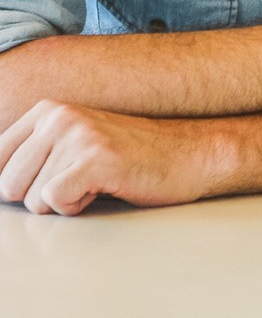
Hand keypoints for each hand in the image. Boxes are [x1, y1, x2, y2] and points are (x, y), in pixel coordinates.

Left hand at [0, 100, 223, 215]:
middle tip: (80, 180)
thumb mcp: (72, 144)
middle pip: (7, 186)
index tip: (53, 180)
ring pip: (32, 199)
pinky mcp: (95, 159)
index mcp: (47, 111)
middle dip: (41, 196)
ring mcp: (77, 135)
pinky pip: (56, 201)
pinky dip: (78, 205)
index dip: (19, 184)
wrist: (188, 154)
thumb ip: (31, 156)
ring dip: (64, 202)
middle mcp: (58, 117)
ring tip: (97, 181)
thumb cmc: (130, 157)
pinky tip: (105, 188)